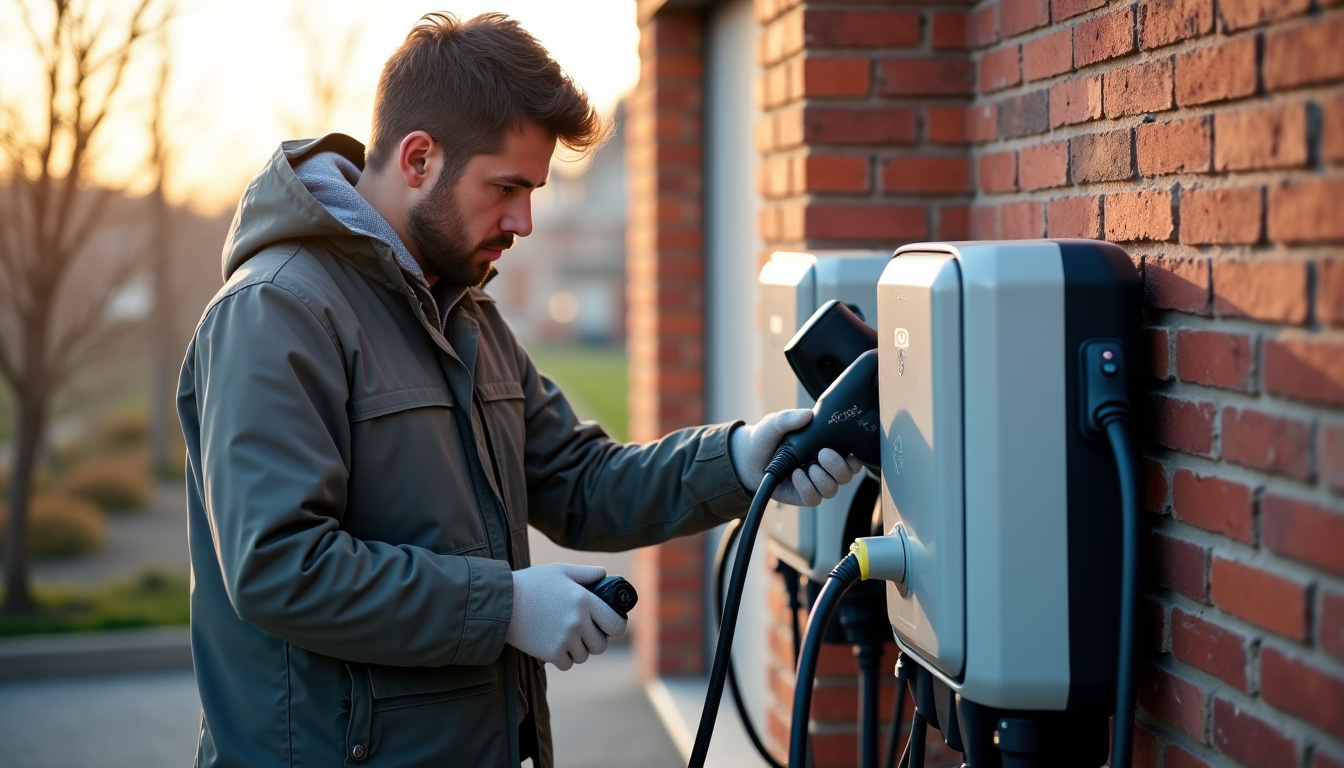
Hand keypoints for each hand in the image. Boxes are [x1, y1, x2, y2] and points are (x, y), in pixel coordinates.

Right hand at [506, 563, 626, 669]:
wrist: (501, 603)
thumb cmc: (531, 584)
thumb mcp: (560, 571)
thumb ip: (586, 573)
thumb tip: (604, 575)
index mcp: (585, 600)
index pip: (616, 624)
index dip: (616, 627)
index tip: (609, 626)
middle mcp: (579, 622)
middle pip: (601, 645)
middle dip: (595, 640)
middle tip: (584, 633)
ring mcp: (566, 639)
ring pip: (584, 656)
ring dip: (578, 649)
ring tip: (564, 637)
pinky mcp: (551, 653)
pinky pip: (567, 664)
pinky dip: (563, 658)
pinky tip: (554, 645)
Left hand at [729, 409, 864, 506]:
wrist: (746, 459)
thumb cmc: (767, 438)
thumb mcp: (775, 423)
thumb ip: (789, 418)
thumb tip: (807, 415)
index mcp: (825, 446)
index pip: (852, 455)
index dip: (855, 457)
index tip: (848, 450)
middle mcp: (824, 466)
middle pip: (847, 474)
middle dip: (839, 466)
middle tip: (823, 454)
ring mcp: (814, 482)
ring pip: (833, 488)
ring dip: (823, 479)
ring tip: (808, 467)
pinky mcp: (802, 495)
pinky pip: (814, 498)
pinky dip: (807, 487)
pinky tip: (796, 475)